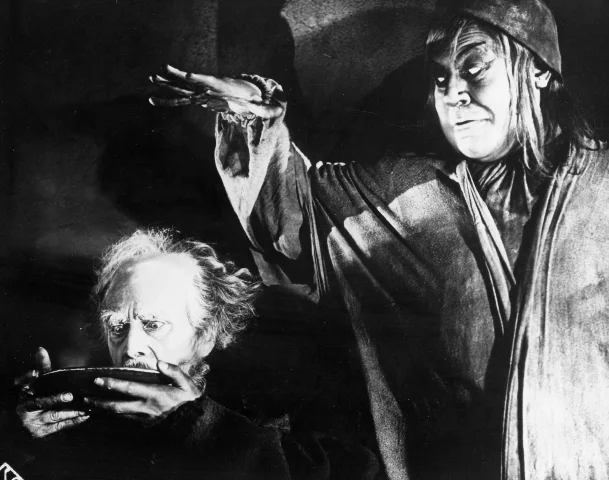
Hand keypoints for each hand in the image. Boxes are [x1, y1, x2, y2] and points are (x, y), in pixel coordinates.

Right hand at [15, 348, 88, 437]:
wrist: (29, 422)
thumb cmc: (37, 396)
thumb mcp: (38, 382)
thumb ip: (42, 367)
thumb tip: (41, 349)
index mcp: (23, 393)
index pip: (23, 384)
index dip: (28, 378)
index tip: (35, 372)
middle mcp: (24, 408)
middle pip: (39, 403)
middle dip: (54, 399)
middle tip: (69, 396)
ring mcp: (32, 422)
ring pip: (52, 416)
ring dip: (69, 412)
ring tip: (83, 407)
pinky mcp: (41, 432)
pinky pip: (59, 426)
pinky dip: (73, 421)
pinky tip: (84, 415)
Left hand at [84, 360, 201, 424]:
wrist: (194, 422)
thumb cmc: (189, 400)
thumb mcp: (186, 383)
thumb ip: (173, 371)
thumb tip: (159, 362)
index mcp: (156, 394)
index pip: (130, 388)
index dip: (113, 384)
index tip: (99, 380)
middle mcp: (147, 408)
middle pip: (118, 406)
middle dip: (100, 402)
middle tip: (86, 398)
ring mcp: (145, 418)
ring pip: (119, 415)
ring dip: (104, 409)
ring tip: (92, 405)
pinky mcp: (145, 425)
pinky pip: (126, 420)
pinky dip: (114, 416)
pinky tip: (106, 412)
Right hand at [149, 64, 283, 118]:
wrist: (249, 94)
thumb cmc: (255, 99)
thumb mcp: (262, 104)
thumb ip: (264, 107)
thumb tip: (267, 108)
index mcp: (223, 85)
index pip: (210, 80)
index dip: (199, 78)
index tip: (189, 75)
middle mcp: (210, 87)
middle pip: (191, 82)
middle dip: (176, 77)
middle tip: (160, 71)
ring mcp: (203, 92)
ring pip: (183, 88)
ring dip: (168, 84)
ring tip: (152, 78)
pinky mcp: (200, 98)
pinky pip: (182, 100)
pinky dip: (169, 99)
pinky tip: (154, 99)